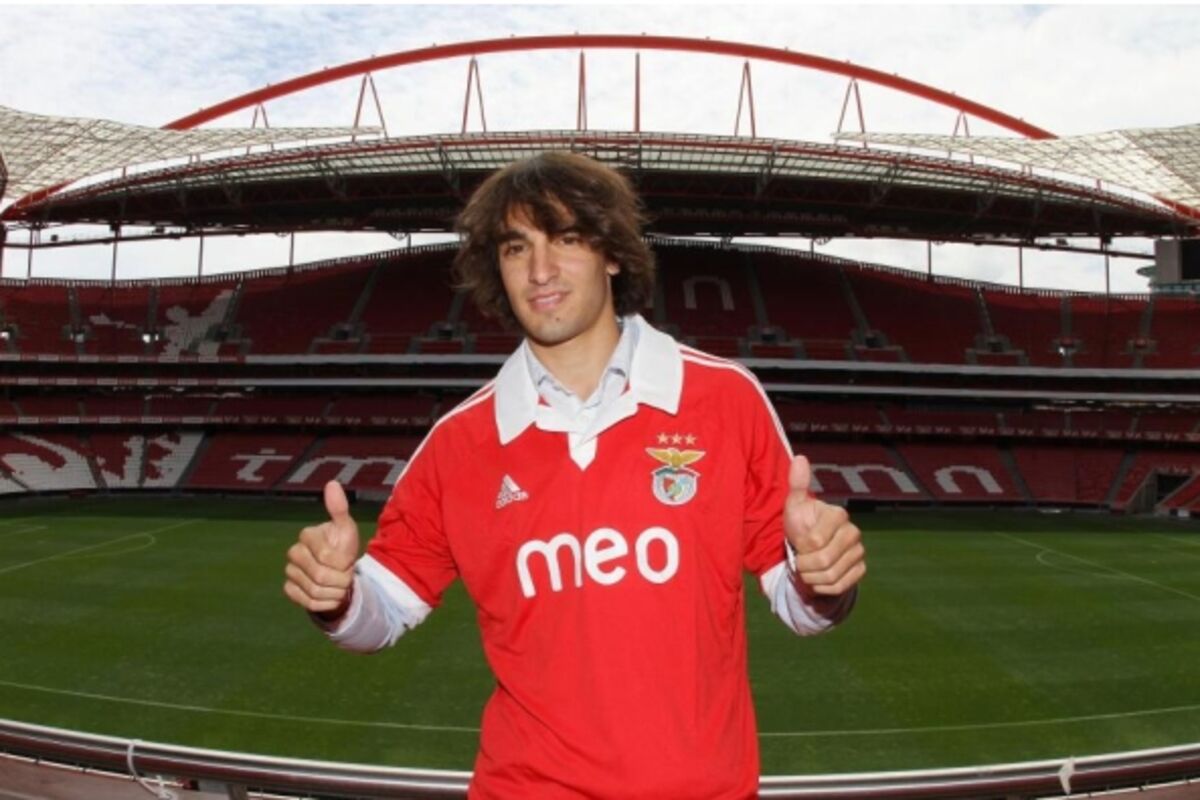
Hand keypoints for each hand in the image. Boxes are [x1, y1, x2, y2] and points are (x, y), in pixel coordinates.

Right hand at [284, 481, 359, 615]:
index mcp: (307, 535)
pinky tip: (330, 595)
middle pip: (320, 576)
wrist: (339, 572)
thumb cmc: (342, 547)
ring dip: (335, 593)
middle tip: (346, 576)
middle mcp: (294, 553)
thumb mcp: (346, 529)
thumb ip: (339, 509)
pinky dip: (325, 603)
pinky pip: (308, 602)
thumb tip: (332, 483)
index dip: (344, 563)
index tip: (349, 560)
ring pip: (315, 592)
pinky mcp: (289, 589)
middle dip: (341, 580)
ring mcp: (289, 572)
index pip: (327, 557)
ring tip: (340, 585)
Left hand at [783, 455, 865, 596]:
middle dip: (804, 566)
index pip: (815, 541)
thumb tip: (799, 458)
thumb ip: (797, 484)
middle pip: (823, 561)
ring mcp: (859, 552)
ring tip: (807, 569)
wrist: (809, 550)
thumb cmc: (801, 526)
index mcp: (838, 515)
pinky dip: (822, 587)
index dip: (801, 547)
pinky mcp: (860, 570)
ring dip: (811, 578)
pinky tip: (818, 578)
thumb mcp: (794, 506)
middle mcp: (853, 533)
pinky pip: (839, 587)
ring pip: (830, 576)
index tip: (798, 542)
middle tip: (799, 560)